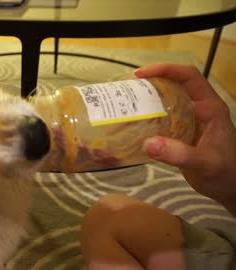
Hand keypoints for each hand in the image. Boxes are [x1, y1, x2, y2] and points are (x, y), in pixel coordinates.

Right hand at [135, 64, 235, 214]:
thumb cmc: (226, 173)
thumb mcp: (205, 163)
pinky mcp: (180, 134)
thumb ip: (180, 154)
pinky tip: (133, 124)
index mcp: (210, 107)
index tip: (141, 75)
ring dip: (147, 99)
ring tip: (125, 103)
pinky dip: (147, 118)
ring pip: (166, 101)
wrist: (231, 190)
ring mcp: (190, 121)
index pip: (189, 77)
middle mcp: (199, 109)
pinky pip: (162, 119)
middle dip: (151, 83)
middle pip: (174, 85)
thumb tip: (148, 143)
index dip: (166, 70)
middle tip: (126, 90)